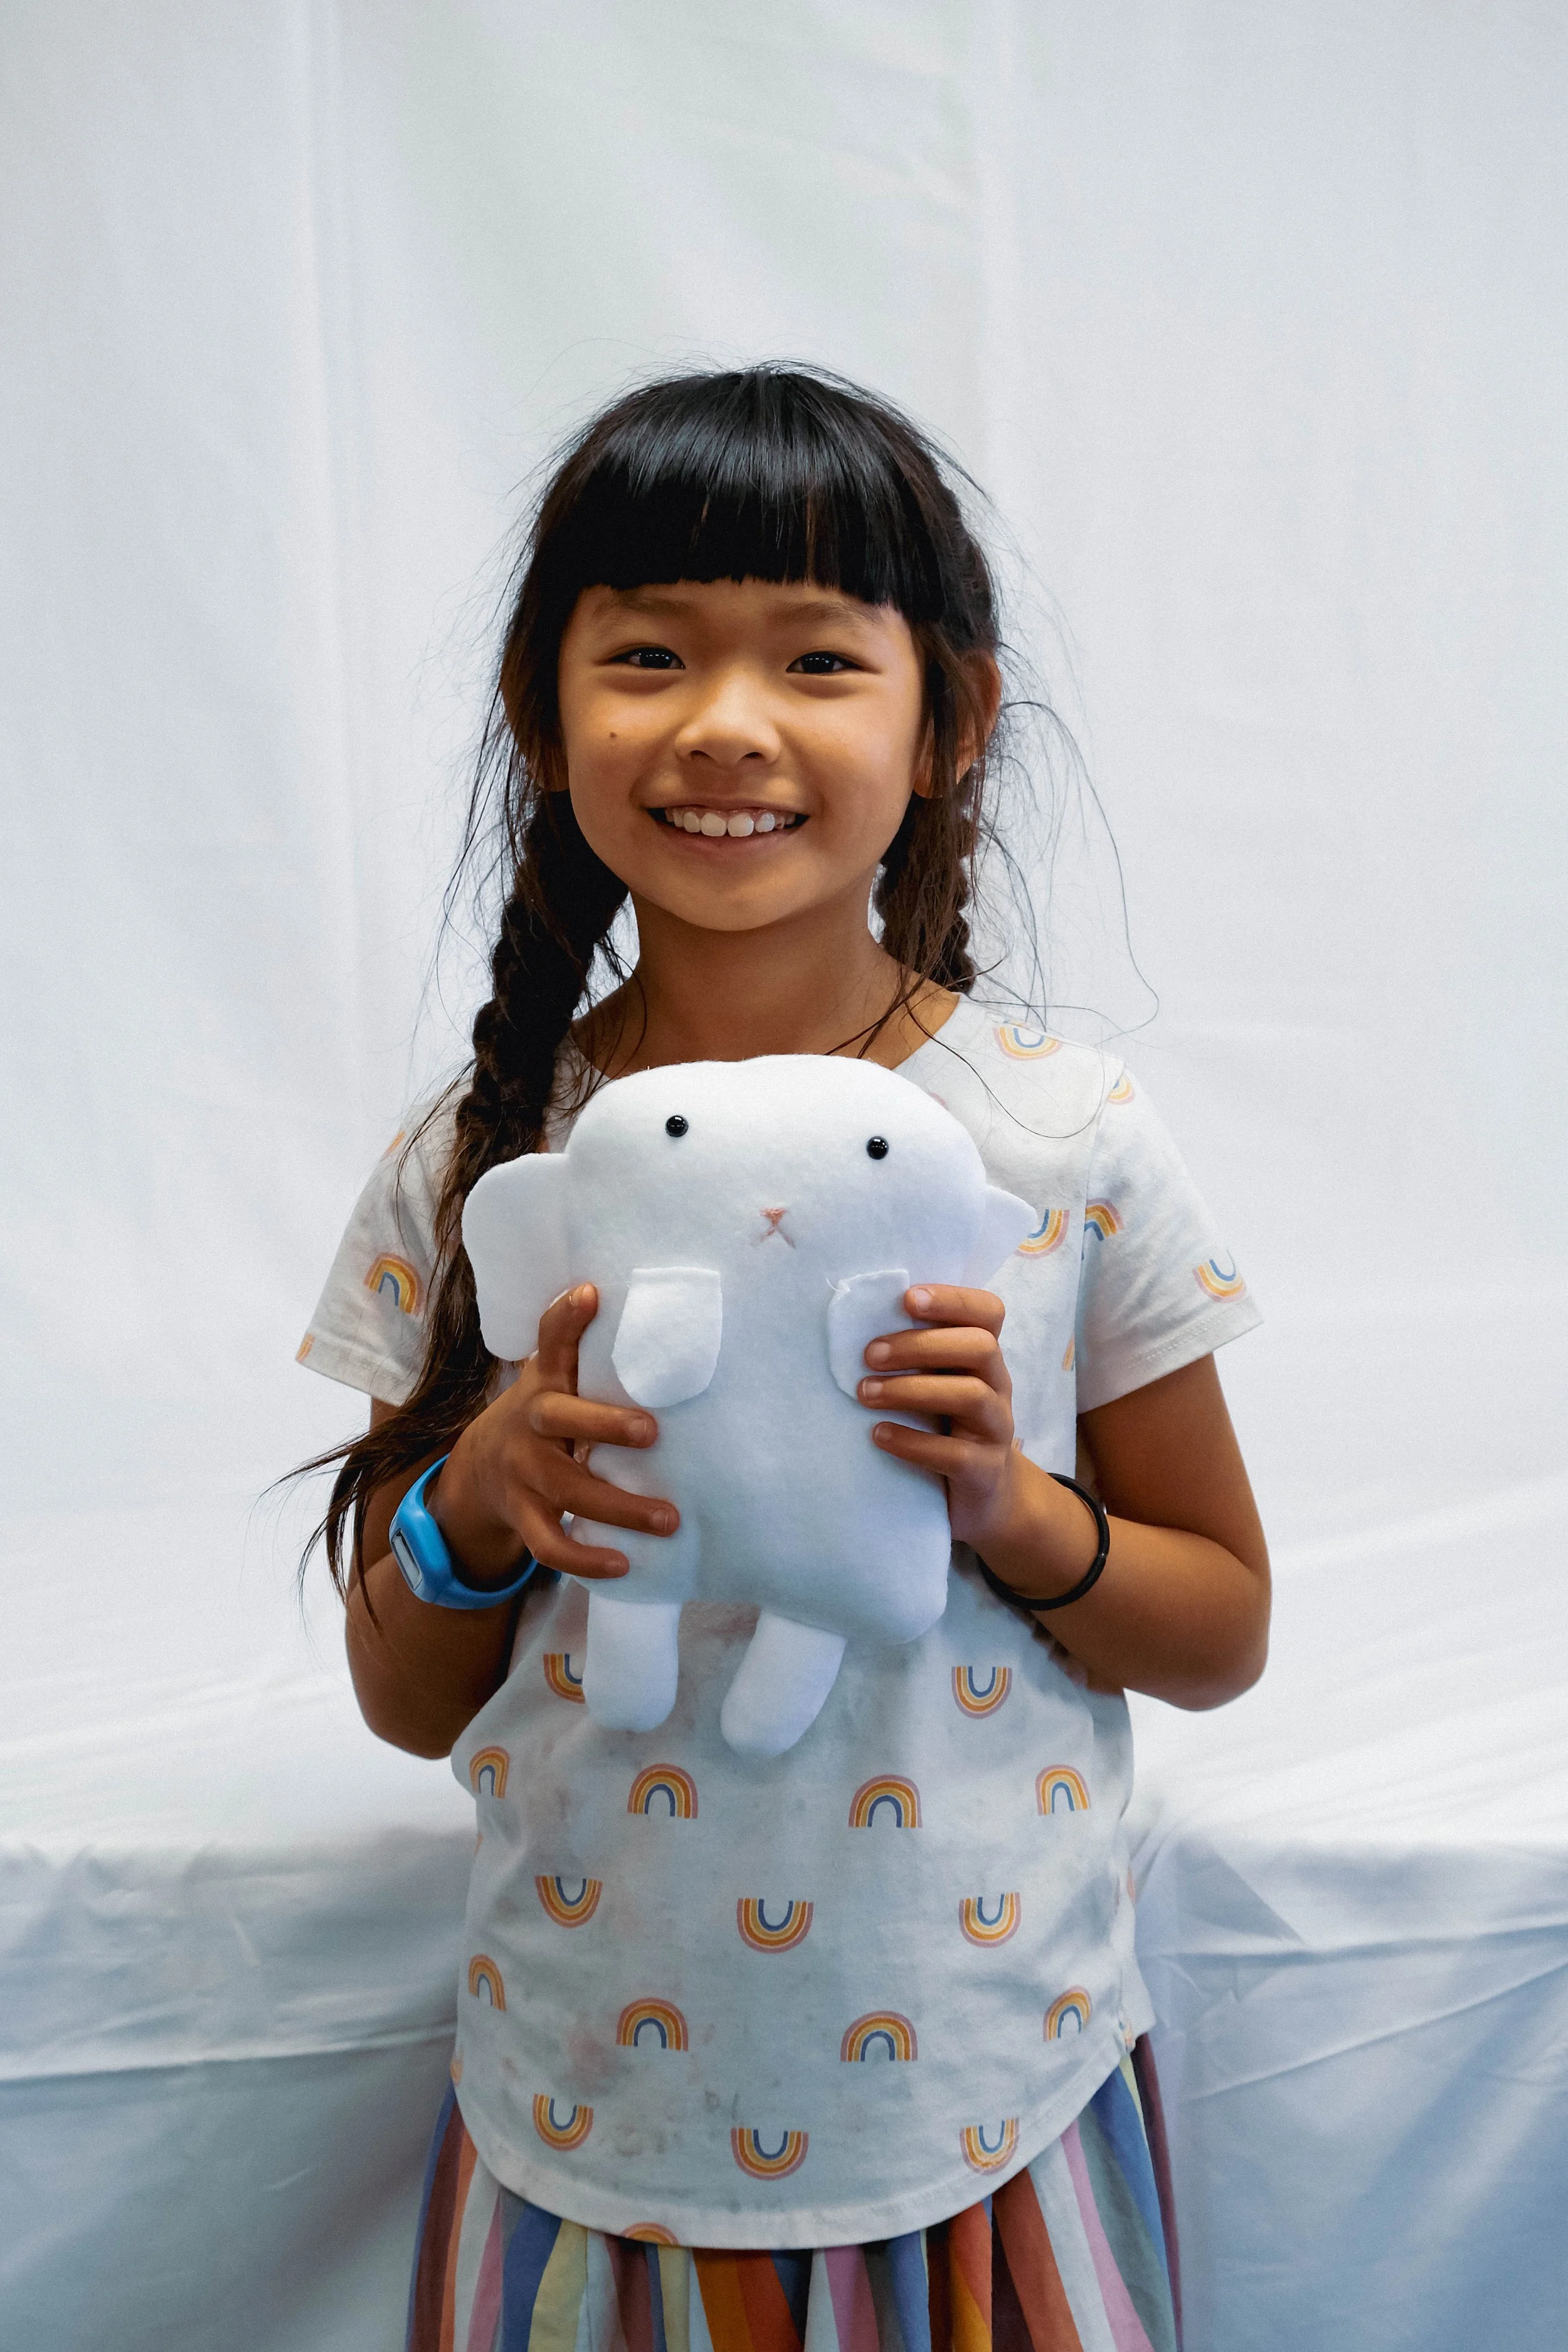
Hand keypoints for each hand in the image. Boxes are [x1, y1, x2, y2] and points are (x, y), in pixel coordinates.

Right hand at [429, 1284, 677, 1584]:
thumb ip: (583, 1350)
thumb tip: (628, 1300)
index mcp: (544, 1384)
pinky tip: (623, 1564)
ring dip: (619, 1507)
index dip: (565, 1320)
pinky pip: (550, 1544)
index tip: (589, 1294)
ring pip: (567, 1490)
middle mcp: (531, 1423)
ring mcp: (524, 1473)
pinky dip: (585, 1559)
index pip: (549, 1343)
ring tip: (669, 1520)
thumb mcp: (554, 1379)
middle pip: (562, 1420)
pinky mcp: (524, 1515)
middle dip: (605, 1426)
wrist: (478, 1470)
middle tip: (653, 1433)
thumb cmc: (543, 1417)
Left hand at [858, 1284, 1101, 1600]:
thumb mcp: (938, 1383)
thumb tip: (851, 1322)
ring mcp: (996, 1429)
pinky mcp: (984, 1471)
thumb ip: (917, 1355)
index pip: (988, 1313)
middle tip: (869, 1354)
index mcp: (985, 1357)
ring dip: (911, 1389)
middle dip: (920, 1345)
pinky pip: (956, 1454)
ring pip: (970, 1395)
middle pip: (979, 1347)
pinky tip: (879, 1435)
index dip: (953, 1299)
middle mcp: (998, 1386)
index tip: (906, 1299)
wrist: (984, 1497)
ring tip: (865, 1393)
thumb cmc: (946, 1426)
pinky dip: (913, 1442)